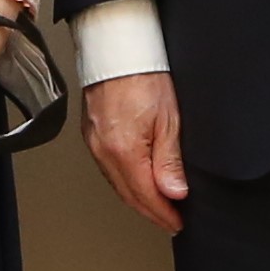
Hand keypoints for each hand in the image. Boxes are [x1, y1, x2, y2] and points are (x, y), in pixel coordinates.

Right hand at [85, 69, 188, 236]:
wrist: (118, 48)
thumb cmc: (144, 74)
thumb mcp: (169, 119)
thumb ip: (170, 160)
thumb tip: (174, 192)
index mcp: (124, 150)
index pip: (146, 196)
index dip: (164, 214)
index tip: (177, 222)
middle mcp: (103, 151)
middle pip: (129, 195)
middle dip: (151, 211)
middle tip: (171, 219)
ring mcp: (94, 143)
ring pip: (117, 184)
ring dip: (138, 198)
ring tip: (158, 204)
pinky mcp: (91, 134)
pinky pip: (109, 168)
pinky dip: (125, 180)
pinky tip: (137, 180)